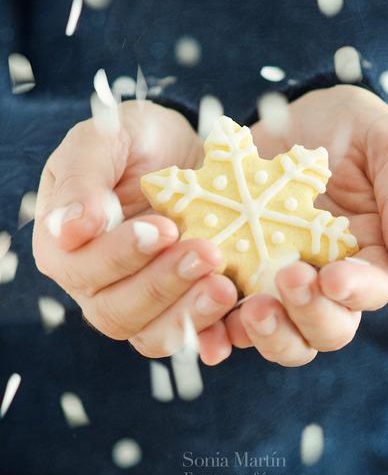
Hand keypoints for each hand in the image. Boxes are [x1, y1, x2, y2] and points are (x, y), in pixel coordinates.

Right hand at [33, 100, 236, 359]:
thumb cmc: (134, 140)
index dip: (122, 255)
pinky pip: (190, 335)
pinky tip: (234, 323)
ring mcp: (139, 302)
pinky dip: (212, 334)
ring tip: (225, 287)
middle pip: (118, 311)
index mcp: (66, 247)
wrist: (181, 151)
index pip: (84, 267)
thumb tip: (72, 230)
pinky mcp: (180, 306)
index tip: (164, 227)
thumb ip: (82, 178)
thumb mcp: (102, 139)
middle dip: (164, 284)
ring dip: (189, 315)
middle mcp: (97, 285)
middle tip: (208, 252)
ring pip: (153, 333)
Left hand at [225, 85, 387, 366]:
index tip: (333, 276)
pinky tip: (206, 310)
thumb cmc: (350, 128)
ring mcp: (278, 283)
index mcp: (371, 257)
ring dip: (265, 332)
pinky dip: (217, 324)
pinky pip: (226, 314)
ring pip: (280, 335)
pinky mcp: (238, 274)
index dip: (356, 291)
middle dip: (309, 315)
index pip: (371, 289)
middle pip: (326, 328)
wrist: (288, 114)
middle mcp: (327, 281)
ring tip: (248, 306)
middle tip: (287, 279)